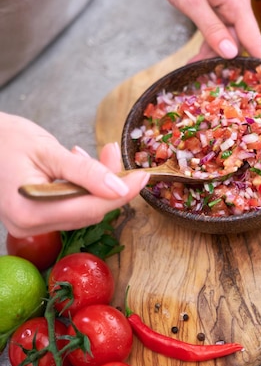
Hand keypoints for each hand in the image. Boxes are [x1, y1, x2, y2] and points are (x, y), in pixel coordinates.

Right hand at [0, 114, 148, 236]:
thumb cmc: (5, 140)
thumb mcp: (49, 151)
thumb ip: (85, 172)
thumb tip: (119, 188)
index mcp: (30, 211)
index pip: (90, 208)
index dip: (122, 193)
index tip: (142, 176)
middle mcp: (29, 225)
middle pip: (88, 211)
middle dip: (108, 184)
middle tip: (111, 152)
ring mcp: (29, 225)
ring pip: (81, 210)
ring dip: (94, 184)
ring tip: (86, 155)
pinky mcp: (33, 219)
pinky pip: (68, 208)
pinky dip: (79, 188)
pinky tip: (73, 166)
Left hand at [132, 0, 260, 61]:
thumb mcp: (190, 0)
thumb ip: (211, 28)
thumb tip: (230, 53)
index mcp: (236, 2)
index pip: (254, 39)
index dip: (259, 63)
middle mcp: (238, 3)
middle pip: (240, 41)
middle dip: (227, 64)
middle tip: (211, 86)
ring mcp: (230, 3)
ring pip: (228, 37)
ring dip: (214, 55)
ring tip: (195, 71)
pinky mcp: (220, 3)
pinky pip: (220, 29)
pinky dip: (210, 42)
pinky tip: (196, 57)